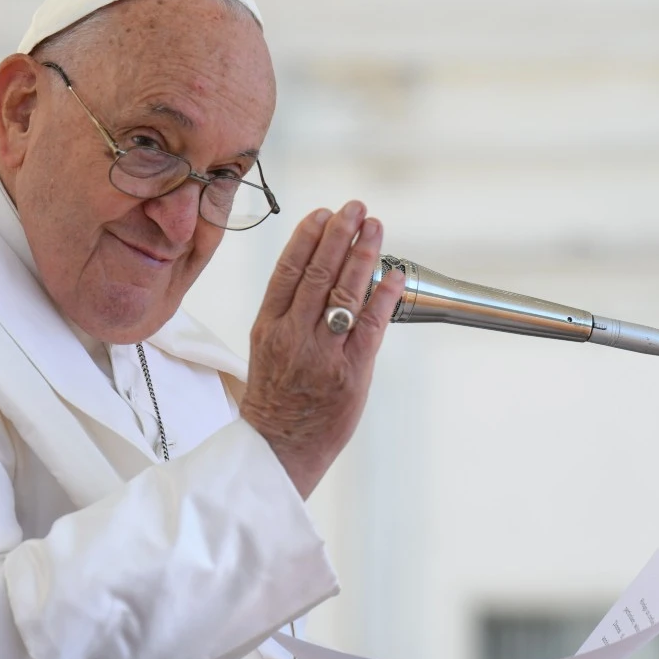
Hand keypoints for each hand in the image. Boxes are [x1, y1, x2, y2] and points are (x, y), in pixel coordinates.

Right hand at [240, 202, 404, 497]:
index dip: (306, 237)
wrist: (277, 450)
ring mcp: (321, 354)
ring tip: (374, 228)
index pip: (287, 270)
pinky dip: (383, 295)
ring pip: (343, 292)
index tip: (322, 213)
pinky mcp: (350, 373)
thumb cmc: (276, 400)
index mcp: (267, 327)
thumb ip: (288, 313)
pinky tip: (392, 273)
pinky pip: (370, 325)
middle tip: (355, 208)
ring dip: (362, 254)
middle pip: (318, 273)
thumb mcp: (266, 349)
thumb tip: (319, 273)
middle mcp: (292, 336)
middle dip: (339, 234)